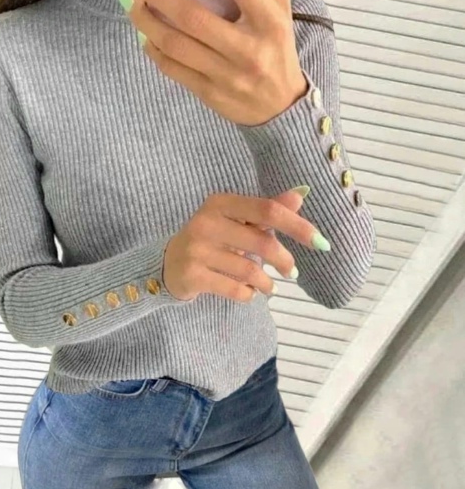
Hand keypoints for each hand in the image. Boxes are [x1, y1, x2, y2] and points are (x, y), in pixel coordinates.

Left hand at [111, 0, 307, 125]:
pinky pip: (172, 68)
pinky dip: (152, 48)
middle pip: (192, 16)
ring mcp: (227, 75)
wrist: (281, 105)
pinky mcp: (210, 93)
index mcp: (269, 20)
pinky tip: (142, 33)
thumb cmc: (274, 47)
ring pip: (174, 44)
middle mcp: (248, 49)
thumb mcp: (275, 11)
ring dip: (144, 20)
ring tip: (127, 0)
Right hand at [162, 188, 319, 302]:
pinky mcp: (193, 275)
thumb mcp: (236, 219)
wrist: (169, 263)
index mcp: (221, 203)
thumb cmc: (211, 238)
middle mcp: (206, 222)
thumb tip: (301, 193)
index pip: (267, 210)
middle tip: (293, 272)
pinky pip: (235, 289)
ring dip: (268, 283)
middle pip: (261, 243)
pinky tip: (251, 293)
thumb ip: (267, 209)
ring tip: (271, 287)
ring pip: (249, 270)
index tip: (320, 242)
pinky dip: (250, 295)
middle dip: (284, 261)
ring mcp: (197, 250)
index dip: (297, 226)